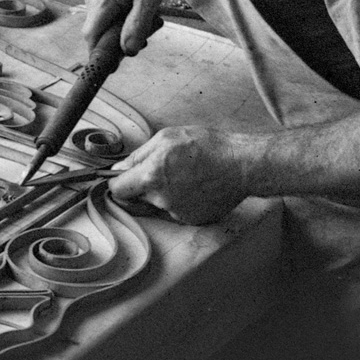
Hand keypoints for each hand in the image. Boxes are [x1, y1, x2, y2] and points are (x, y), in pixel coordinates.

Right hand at [80, 0, 184, 56]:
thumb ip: (137, 25)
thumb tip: (127, 49)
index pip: (90, 36)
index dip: (101, 51)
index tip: (115, 60)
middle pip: (96, 29)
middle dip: (116, 37)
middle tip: (143, 34)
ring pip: (101, 18)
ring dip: (120, 24)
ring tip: (145, 14)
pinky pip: (104, 7)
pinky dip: (119, 12)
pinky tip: (137, 3)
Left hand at [108, 126, 248, 225]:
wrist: (242, 164)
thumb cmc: (208, 146)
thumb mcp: (165, 138)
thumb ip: (138, 156)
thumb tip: (119, 169)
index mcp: (151, 177)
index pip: (117, 190)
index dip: (117, 183)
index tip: (121, 179)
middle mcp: (162, 200)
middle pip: (135, 200)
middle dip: (140, 188)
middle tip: (159, 172)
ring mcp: (178, 213)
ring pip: (156, 206)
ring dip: (161, 194)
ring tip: (183, 176)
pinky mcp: (192, 221)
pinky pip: (175, 212)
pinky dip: (179, 201)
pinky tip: (194, 186)